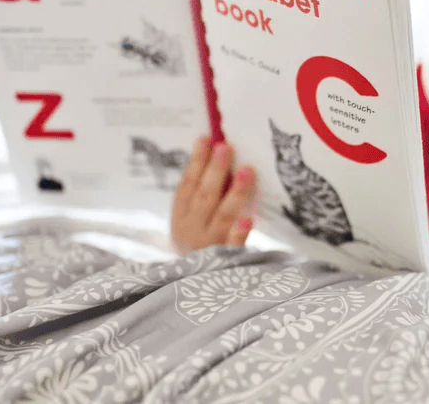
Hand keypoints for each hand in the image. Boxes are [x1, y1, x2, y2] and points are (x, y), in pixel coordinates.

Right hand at [170, 136, 256, 253]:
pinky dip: (239, 234)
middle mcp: (191, 230)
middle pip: (205, 196)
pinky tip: (248, 220)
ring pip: (222, 216)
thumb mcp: (190, 221)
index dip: (197, 162)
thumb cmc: (197, 244)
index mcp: (180, 217)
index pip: (188, 185)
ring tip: (247, 171)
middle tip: (227, 147)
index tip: (206, 139)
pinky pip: (232, 247)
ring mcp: (209, 246)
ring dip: (234, 193)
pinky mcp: (226, 261)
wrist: (192, 289)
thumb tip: (217, 155)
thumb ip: (201, 194)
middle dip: (216, 170)